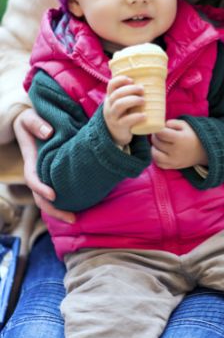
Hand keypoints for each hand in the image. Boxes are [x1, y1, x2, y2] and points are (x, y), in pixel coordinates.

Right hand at [13, 108, 75, 222]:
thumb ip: (36, 123)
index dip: (42, 189)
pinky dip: (66, 200)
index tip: (54, 195)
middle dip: (54, 210)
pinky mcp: (54, 173)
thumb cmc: (31, 119)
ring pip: (48, 198)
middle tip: (72, 219)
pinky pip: (58, 189)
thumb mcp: (29, 118)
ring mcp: (45, 174)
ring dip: (60, 210)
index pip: (33, 179)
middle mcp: (38, 171)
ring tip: (76, 219)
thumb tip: (48, 133)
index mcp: (31, 160)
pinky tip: (80, 205)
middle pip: (41, 197)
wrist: (32, 122)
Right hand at [103, 76, 144, 146]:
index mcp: (111, 97)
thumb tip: (152, 83)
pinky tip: (144, 116)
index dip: (120, 80)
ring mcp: (113, 117)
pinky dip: (136, 117)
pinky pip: (126, 120)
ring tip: (143, 101)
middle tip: (142, 90)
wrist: (116, 134)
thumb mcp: (123, 104)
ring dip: (133, 100)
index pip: (111, 85)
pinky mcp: (119, 127)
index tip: (131, 80)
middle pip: (117, 94)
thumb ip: (130, 95)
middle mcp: (109, 106)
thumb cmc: (124, 114)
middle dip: (131, 89)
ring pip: (119, 105)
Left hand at [151, 119, 207, 169]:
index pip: (161, 133)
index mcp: (179, 139)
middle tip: (159, 134)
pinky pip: (158, 163)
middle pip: (157, 142)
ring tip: (159, 143)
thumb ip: (172, 123)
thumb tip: (161, 126)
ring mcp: (174, 161)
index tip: (159, 128)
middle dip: (155, 136)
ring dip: (154, 147)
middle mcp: (175, 151)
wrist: (203, 151)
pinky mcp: (173, 166)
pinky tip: (161, 151)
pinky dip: (157, 157)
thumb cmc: (192, 135)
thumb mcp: (185, 125)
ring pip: (155, 154)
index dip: (157, 129)